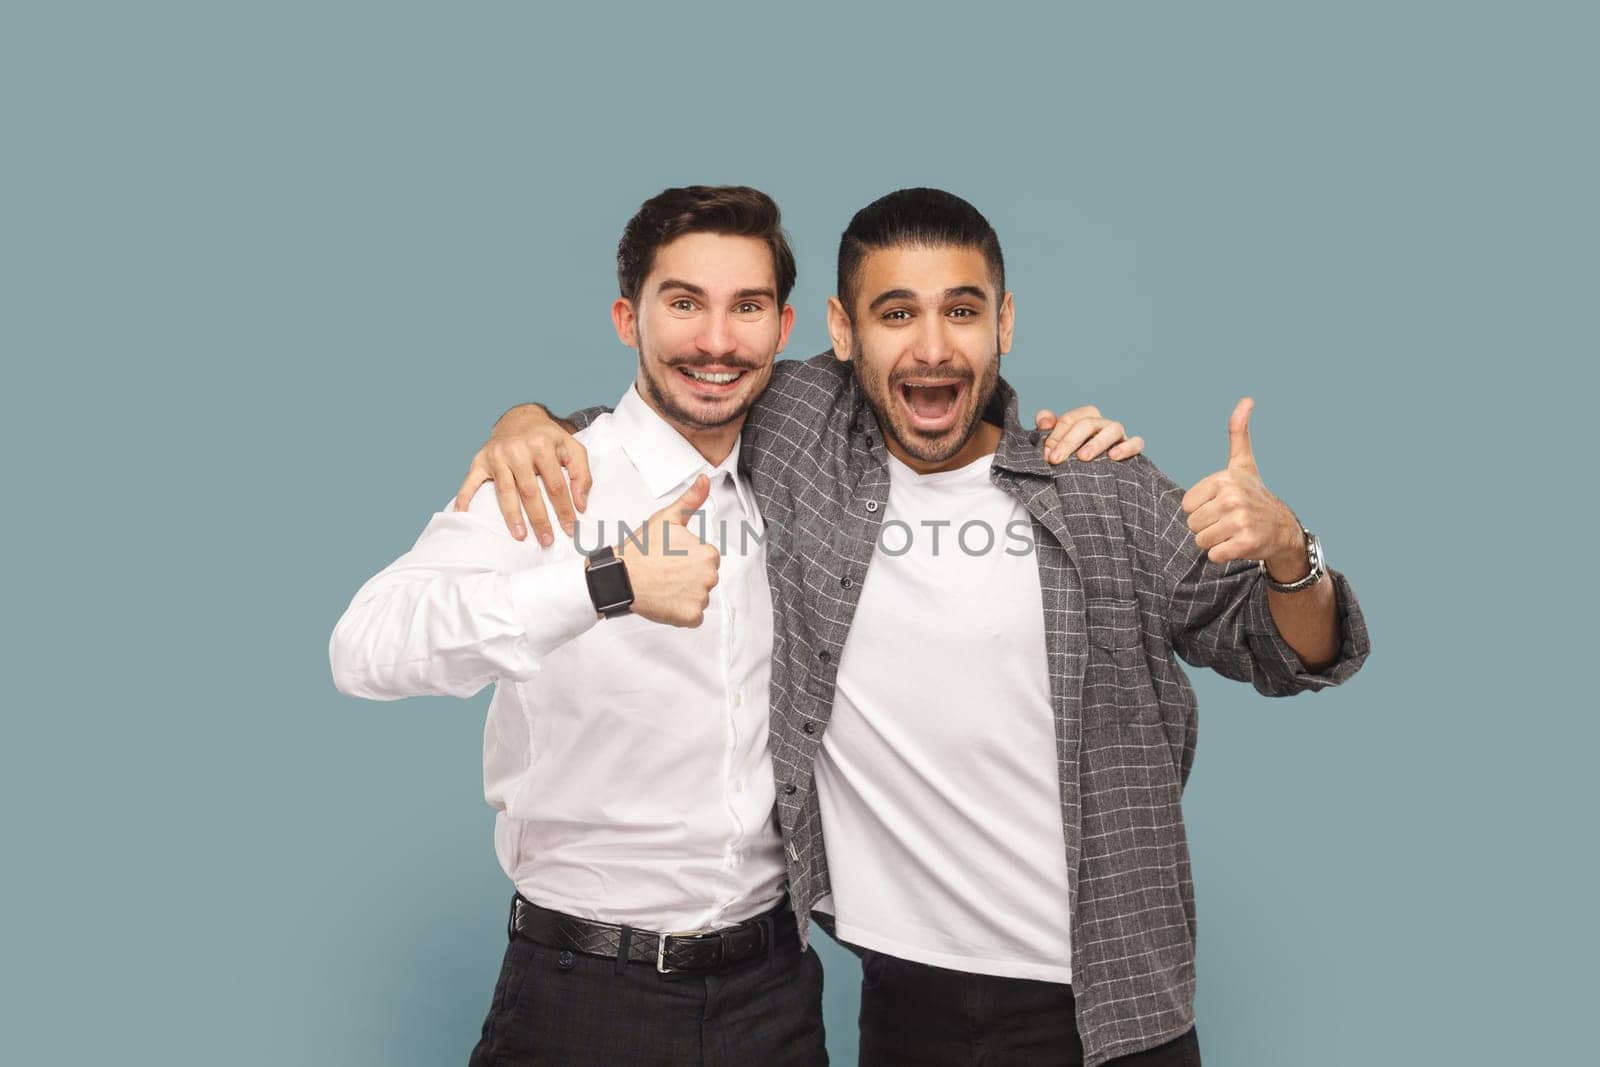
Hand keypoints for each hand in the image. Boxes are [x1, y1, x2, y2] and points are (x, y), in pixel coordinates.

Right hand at [453, 404, 592, 545]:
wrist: (520, 418)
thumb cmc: (548, 438)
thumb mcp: (572, 448)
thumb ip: (581, 475)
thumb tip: (580, 505)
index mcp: (542, 445)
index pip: (555, 485)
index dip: (563, 509)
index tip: (570, 528)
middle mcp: (518, 449)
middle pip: (530, 491)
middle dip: (539, 519)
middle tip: (546, 540)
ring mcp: (497, 455)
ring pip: (505, 491)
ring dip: (512, 516)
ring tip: (520, 535)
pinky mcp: (480, 460)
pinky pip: (470, 481)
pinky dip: (465, 497)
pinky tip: (462, 513)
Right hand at [616, 474, 720, 626]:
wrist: (619, 576)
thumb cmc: (640, 550)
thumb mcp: (667, 519)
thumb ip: (691, 501)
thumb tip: (705, 480)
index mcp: (708, 553)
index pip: (706, 559)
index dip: (687, 559)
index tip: (671, 558)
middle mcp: (709, 576)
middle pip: (704, 579)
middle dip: (688, 577)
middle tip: (664, 572)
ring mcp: (700, 598)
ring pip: (698, 598)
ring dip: (683, 595)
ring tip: (662, 586)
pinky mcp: (689, 617)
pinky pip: (693, 617)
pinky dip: (680, 613)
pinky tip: (665, 601)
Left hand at [1033, 406, 1144, 463]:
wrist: (1091, 484)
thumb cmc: (1070, 460)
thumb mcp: (1055, 446)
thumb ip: (1046, 430)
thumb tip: (1044, 419)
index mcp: (1084, 419)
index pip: (1070, 419)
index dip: (1056, 435)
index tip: (1046, 455)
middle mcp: (1103, 424)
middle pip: (1088, 423)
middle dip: (1069, 441)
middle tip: (1055, 460)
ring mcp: (1119, 436)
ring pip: (1114, 428)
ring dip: (1097, 442)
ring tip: (1083, 458)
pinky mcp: (1133, 449)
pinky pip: (1136, 443)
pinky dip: (1127, 447)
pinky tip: (1113, 457)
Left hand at [1179, 398, 1305, 578]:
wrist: (1282, 528)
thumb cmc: (1255, 495)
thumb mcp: (1243, 464)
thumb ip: (1238, 433)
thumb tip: (1247, 400)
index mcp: (1224, 479)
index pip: (1187, 505)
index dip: (1202, 509)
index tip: (1222, 505)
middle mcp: (1232, 497)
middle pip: (1192, 524)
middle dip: (1207, 527)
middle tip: (1228, 521)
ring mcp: (1239, 520)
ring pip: (1201, 541)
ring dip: (1215, 542)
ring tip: (1233, 532)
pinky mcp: (1244, 542)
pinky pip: (1213, 555)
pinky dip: (1223, 555)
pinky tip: (1238, 545)